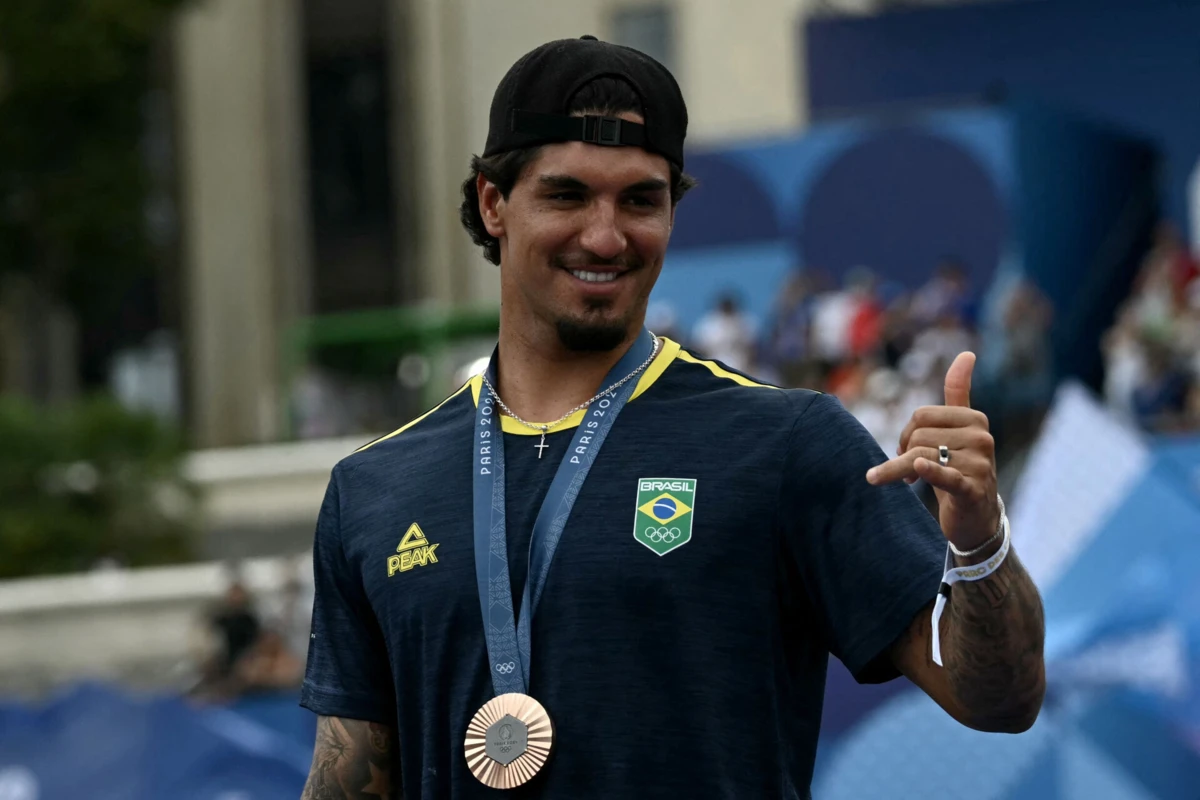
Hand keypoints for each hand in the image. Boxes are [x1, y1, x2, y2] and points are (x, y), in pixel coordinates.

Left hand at [865, 352, 1000, 549]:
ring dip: (900, 471)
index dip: (907, 434)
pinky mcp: (972, 489)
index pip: (921, 415)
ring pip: (920, 456)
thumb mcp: (959, 429)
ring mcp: (980, 464)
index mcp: (975, 419)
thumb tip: (967, 353)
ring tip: (906, 482)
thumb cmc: (961, 467)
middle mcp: (982, 438)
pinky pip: (945, 475)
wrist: (975, 517)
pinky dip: (930, 472)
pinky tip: (917, 469)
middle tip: (907, 470)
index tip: (908, 449)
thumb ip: (959, 393)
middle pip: (919, 435)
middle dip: (904, 453)